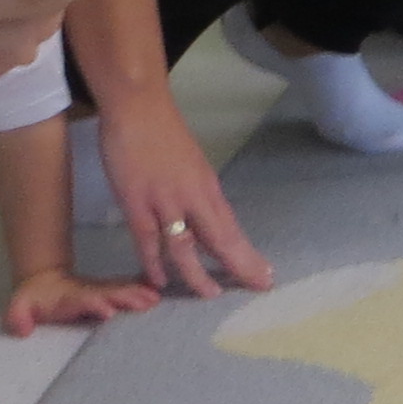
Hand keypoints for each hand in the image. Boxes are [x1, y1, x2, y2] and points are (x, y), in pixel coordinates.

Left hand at [5, 263, 159, 335]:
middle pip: (110, 292)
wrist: (43, 282)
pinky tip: (158, 293)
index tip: (109, 310)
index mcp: (70, 297)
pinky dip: (142, 289)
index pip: (84, 299)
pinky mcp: (109, 293)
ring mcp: (100, 290)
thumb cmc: (33, 300)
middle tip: (146, 302)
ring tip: (156, 299)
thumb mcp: (19, 308)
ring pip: (122, 290)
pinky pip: (127, 289)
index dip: (95, 303)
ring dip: (139, 293)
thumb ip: (18, 317)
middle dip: (127, 296)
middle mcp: (89, 292)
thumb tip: (23, 329)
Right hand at [95, 103, 272, 297]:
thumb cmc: (164, 136)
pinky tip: (160, 280)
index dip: (248, 255)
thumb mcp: (192, 167)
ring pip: (186, 245)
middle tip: (259, 287)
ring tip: (210, 295)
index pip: (232, 229)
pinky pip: (148, 239)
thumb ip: (198, 195)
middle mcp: (193, 197)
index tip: (265, 276)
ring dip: (198, 272)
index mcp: (208, 189)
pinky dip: (154, 261)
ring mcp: (165, 201)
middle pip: (221, 238)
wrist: (138, 107)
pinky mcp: (137, 202)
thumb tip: (207, 222)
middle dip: (240, 265)